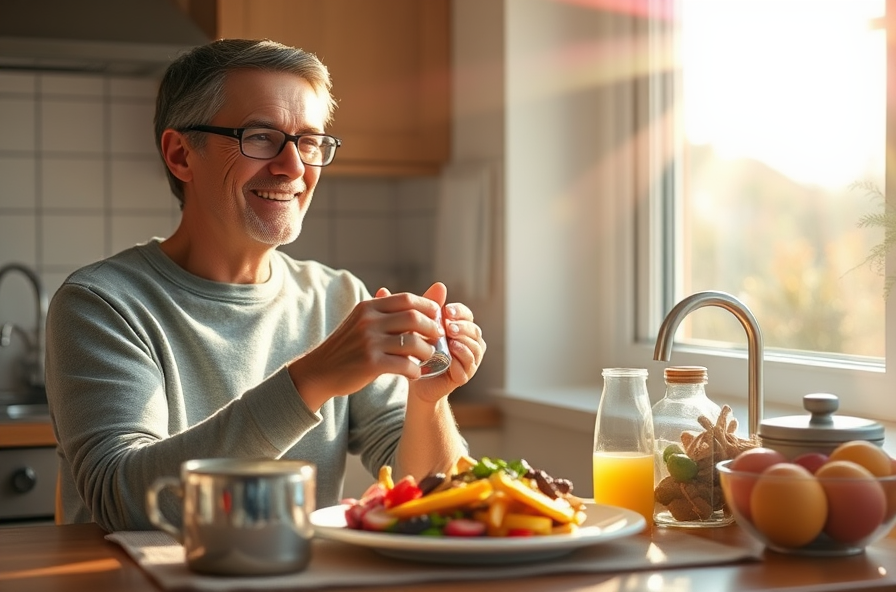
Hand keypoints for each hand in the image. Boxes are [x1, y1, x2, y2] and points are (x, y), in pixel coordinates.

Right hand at [288, 283, 446, 409]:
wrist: (319, 371)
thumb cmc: (346, 347)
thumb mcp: (360, 321)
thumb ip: (384, 312)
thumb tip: (416, 303)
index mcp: (368, 307)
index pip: (406, 299)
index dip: (427, 306)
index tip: (437, 315)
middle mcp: (369, 321)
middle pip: (413, 318)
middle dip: (432, 327)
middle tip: (438, 336)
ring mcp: (369, 342)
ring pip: (413, 343)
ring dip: (426, 351)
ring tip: (428, 356)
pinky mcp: (371, 364)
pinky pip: (405, 365)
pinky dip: (415, 370)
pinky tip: (415, 373)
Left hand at [404, 284, 486, 403]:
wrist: (410, 377)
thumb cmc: (410, 349)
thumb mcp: (407, 328)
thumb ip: (399, 311)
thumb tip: (382, 290)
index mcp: (456, 326)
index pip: (465, 313)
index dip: (459, 311)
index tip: (446, 310)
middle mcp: (466, 341)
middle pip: (473, 329)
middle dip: (462, 326)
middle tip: (449, 325)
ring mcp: (468, 358)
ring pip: (475, 347)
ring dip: (464, 342)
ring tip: (451, 339)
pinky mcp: (463, 375)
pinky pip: (468, 366)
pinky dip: (462, 359)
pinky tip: (452, 354)